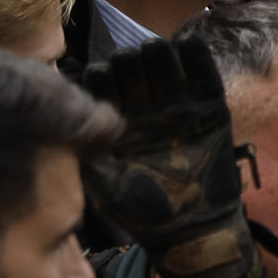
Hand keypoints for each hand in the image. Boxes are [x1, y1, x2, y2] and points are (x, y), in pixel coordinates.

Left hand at [82, 38, 261, 277]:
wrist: (191, 230)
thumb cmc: (141, 210)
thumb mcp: (102, 181)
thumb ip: (84, 147)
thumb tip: (67, 112)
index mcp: (119, 119)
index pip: (103, 81)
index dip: (101, 74)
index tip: (100, 77)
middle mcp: (147, 107)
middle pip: (132, 63)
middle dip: (128, 59)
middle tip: (130, 65)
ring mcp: (179, 105)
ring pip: (163, 59)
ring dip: (156, 51)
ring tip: (155, 54)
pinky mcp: (211, 107)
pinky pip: (203, 71)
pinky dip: (195, 53)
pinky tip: (186, 47)